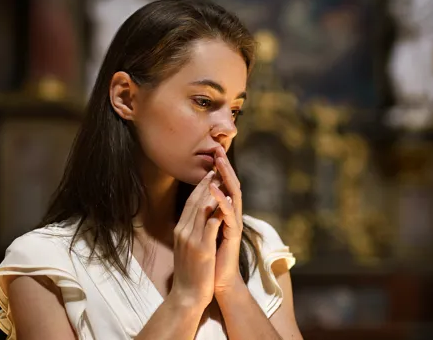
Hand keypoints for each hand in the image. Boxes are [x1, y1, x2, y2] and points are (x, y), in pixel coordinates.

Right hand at [169, 170, 223, 310]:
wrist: (187, 296)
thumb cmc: (190, 274)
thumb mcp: (186, 248)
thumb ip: (191, 232)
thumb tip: (198, 219)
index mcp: (180, 230)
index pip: (190, 203)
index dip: (200, 187)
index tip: (210, 175)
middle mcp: (183, 231)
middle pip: (195, 202)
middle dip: (207, 184)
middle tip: (217, 168)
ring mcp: (191, 239)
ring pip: (202, 209)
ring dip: (213, 192)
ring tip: (222, 178)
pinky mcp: (202, 248)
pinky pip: (211, 224)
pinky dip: (219, 211)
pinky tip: (228, 202)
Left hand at [209, 146, 244, 295]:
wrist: (215, 281)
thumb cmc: (209, 258)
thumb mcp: (202, 231)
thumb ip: (203, 215)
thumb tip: (199, 198)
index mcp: (222, 213)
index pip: (220, 186)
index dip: (216, 171)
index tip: (210, 154)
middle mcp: (231, 215)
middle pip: (229, 186)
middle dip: (224, 168)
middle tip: (218, 151)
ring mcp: (233, 224)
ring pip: (232, 195)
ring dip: (226, 178)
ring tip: (219, 163)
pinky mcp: (233, 234)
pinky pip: (228, 214)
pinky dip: (221, 201)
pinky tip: (215, 190)